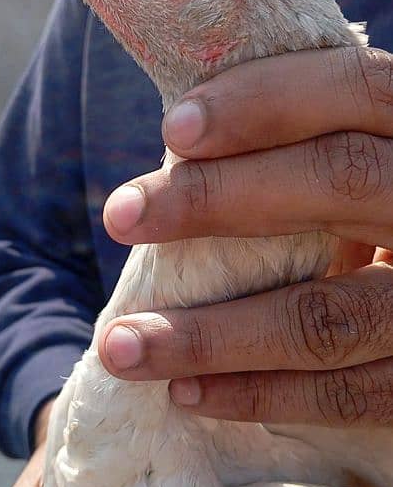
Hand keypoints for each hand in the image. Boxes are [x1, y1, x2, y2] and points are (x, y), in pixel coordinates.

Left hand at [99, 46, 392, 425]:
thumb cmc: (366, 226)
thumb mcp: (358, 174)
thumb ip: (303, 155)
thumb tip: (181, 154)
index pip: (360, 90)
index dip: (268, 102)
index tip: (173, 129)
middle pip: (345, 180)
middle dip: (217, 197)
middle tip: (121, 215)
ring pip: (328, 316)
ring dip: (210, 336)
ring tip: (122, 345)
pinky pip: (345, 397)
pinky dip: (257, 395)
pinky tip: (185, 392)